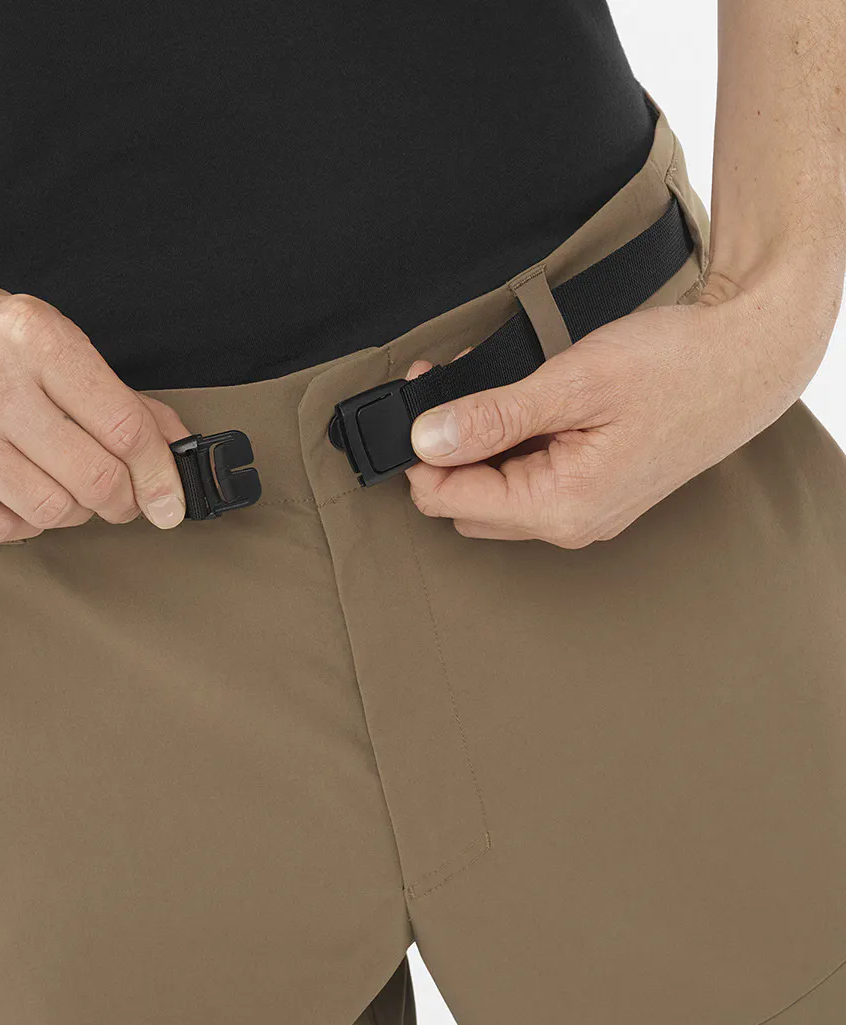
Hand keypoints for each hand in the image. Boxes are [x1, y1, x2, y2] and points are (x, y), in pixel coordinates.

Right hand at [0, 257, 189, 542]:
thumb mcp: (43, 337)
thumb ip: (111, 392)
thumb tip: (174, 445)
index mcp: (33, 335)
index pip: (125, 427)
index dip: (160, 475)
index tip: (172, 502)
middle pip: (94, 478)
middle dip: (120, 500)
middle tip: (118, 499)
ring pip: (51, 511)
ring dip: (73, 512)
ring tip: (63, 489)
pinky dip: (25, 523)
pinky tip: (19, 497)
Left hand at [404, 258, 841, 547]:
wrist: (749, 358)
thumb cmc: (677, 366)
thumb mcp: (572, 383)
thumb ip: (492, 417)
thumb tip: (424, 439)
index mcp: (560, 507)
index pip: (446, 500)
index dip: (418, 451)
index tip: (418, 395)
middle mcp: (569, 524)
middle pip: (463, 504)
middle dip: (444, 449)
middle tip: (445, 386)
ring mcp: (583, 513)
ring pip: (493, 494)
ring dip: (476, 446)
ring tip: (488, 389)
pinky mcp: (593, 493)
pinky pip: (527, 482)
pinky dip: (509, 445)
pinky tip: (520, 405)